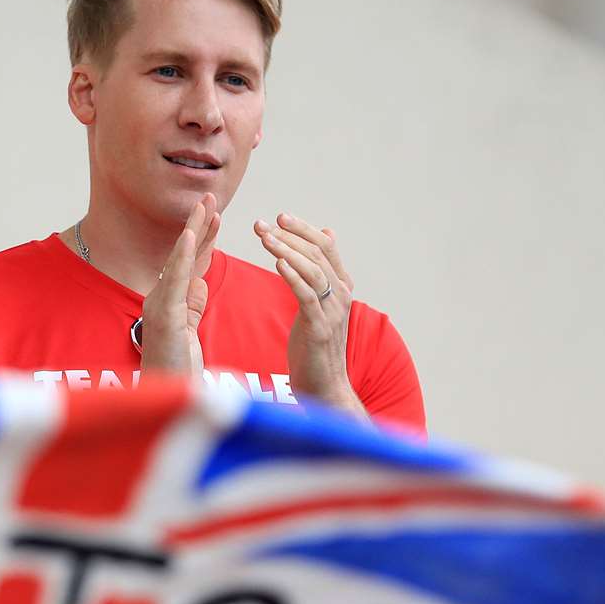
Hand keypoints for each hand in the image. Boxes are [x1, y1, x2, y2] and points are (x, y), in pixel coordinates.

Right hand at [139, 194, 219, 378]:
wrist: (166, 396)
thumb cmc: (176, 369)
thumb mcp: (189, 332)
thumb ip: (192, 306)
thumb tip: (199, 283)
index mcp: (170, 302)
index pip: (190, 264)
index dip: (203, 239)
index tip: (216, 215)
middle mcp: (161, 298)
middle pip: (184, 255)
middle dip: (199, 224)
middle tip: (211, 196)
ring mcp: (159, 305)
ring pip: (178, 260)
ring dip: (193, 230)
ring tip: (205, 205)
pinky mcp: (164, 315)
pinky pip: (174, 278)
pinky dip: (183, 254)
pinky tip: (191, 234)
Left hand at [254, 213, 363, 416]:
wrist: (324, 387)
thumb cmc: (317, 346)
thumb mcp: (321, 303)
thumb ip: (322, 270)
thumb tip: (327, 233)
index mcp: (342, 286)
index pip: (325, 246)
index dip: (303, 229)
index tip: (280, 217)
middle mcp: (342, 294)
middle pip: (317, 253)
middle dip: (289, 235)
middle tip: (263, 224)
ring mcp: (333, 311)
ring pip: (312, 269)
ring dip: (286, 250)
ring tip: (264, 237)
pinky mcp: (320, 327)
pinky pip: (306, 295)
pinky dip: (292, 276)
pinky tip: (277, 263)